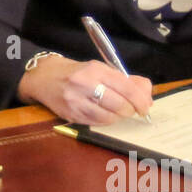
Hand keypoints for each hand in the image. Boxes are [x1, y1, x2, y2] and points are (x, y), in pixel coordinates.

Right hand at [17, 55, 152, 124]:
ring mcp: (76, 102)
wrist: (44, 77)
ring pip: (109, 117)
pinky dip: (106, 121)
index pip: (126, 88)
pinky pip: (97, 123)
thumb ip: (124, 80)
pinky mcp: (71, 115)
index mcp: (95, 70)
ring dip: (118, 117)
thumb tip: (147, 94)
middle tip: (132, 110)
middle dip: (131, 110)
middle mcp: (85, 84)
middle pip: (120, 105)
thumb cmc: (77, 72)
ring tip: (117, 111)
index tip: (146, 107)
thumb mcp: (100, 68)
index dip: (140, 100)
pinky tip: (105, 114)